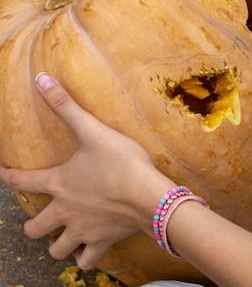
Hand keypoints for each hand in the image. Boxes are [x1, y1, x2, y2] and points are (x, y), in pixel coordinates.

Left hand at [0, 73, 173, 268]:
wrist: (150, 196)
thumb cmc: (122, 163)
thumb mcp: (93, 130)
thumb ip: (65, 106)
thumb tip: (40, 78)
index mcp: (58, 183)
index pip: (20, 181)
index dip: (6, 176)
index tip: (1, 173)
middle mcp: (64, 210)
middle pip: (34, 227)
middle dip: (33, 224)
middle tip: (41, 218)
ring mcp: (82, 230)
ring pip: (56, 248)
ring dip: (56, 244)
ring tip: (62, 237)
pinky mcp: (102, 241)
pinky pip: (87, 260)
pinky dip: (85, 257)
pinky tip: (88, 251)